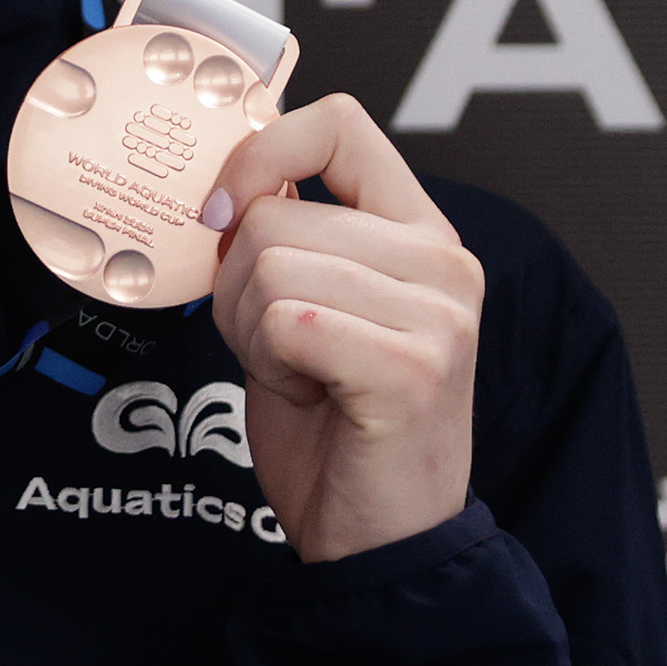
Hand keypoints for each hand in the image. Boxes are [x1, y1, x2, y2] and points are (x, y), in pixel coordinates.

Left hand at [204, 94, 481, 562]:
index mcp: (420, 234)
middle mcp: (443, 263)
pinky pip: (284, 320)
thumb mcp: (309, 306)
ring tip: (301, 374)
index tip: (223, 212)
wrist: (377, 541)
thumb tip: (229, 181)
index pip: (338, 125)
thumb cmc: (335, 428)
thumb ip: (287, 237)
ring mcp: (437, 314)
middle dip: (238, 287)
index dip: (261, 154)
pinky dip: (269, 362)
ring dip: (252, 330)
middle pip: (274, 214)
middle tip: (279, 348)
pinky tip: (312, 396)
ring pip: (270, 264)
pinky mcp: (412, 367)